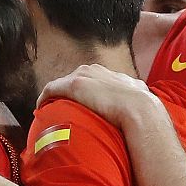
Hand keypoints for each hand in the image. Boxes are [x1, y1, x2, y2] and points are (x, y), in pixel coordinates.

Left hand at [37, 64, 158, 126]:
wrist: (141, 111)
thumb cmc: (144, 112)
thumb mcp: (141, 101)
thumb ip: (134, 102)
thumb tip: (141, 114)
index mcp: (112, 74)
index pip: (92, 80)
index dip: (83, 93)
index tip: (79, 106)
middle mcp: (97, 70)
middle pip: (76, 79)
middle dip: (67, 93)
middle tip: (60, 109)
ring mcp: (85, 75)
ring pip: (63, 84)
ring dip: (56, 96)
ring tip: (49, 109)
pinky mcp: (74, 85)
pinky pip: (52, 89)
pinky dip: (45, 97)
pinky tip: (40, 108)